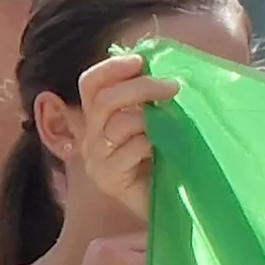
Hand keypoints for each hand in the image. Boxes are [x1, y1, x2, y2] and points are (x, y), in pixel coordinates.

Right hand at [73, 52, 181, 221]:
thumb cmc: (169, 160)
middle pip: (104, 100)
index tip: (140, 60)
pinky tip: (165, 149)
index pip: (90, 84)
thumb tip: (161, 66)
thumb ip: (152, 98)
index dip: (111, 67)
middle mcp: (91, 137)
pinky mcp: (108, 179)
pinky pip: (129, 149)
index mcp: (99, 118)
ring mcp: (97, 159)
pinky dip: (151, 143)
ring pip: (117, 124)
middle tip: (173, 87)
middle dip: (141, 87)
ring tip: (174, 122)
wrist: (174, 204)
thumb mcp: (160, 122)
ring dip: (151, 117)